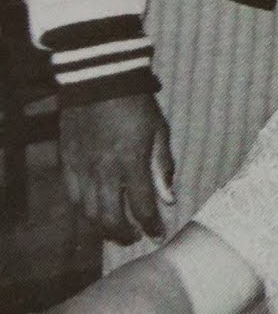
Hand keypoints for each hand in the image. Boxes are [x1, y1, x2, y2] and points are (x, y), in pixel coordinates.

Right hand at [59, 92, 173, 244]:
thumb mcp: (160, 132)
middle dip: (124, 234)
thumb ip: (163, 167)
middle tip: (135, 236)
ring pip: (88, 213)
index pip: (142, 207)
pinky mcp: (67, 163)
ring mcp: (82, 169)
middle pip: (110, 219)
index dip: (151, 226)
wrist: (102, 81)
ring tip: (116, 229)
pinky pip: (72, 197)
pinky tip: (96, 210)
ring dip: (103, 227)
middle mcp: (104, 171)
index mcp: (132, 163)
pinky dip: (84, 210)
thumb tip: (169, 199)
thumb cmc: (138, 105)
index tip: (158, 233)